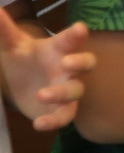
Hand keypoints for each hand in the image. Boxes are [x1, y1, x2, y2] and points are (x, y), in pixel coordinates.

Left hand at [0, 12, 92, 130]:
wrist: (24, 87)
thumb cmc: (25, 61)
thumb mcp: (14, 46)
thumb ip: (6, 30)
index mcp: (59, 48)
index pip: (71, 38)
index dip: (77, 34)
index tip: (80, 28)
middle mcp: (68, 68)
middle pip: (86, 62)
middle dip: (80, 62)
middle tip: (67, 62)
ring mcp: (68, 89)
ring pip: (76, 90)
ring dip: (62, 93)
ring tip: (41, 94)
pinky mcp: (63, 110)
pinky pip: (66, 116)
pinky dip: (55, 121)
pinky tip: (39, 124)